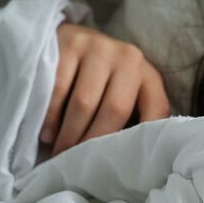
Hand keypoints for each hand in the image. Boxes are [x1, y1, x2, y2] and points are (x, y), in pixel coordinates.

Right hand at [41, 23, 169, 155]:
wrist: (73, 38)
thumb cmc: (103, 78)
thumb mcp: (126, 93)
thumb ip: (133, 119)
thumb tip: (132, 161)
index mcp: (149, 76)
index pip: (156, 110)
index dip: (144, 140)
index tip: (127, 165)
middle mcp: (129, 59)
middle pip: (114, 110)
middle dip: (94, 142)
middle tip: (78, 162)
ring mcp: (99, 48)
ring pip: (84, 102)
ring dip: (70, 134)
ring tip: (60, 153)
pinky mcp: (70, 43)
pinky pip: (58, 88)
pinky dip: (51, 116)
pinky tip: (47, 134)